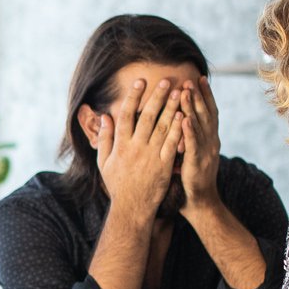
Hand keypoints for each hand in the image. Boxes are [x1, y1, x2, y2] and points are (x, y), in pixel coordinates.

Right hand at [96, 78, 182, 220]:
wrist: (132, 208)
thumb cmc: (117, 185)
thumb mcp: (104, 162)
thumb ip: (104, 139)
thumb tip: (105, 117)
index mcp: (120, 145)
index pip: (126, 115)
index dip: (133, 97)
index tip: (140, 82)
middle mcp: (135, 148)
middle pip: (147, 117)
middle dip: (157, 96)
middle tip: (166, 80)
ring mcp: (151, 156)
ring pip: (163, 127)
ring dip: (171, 108)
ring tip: (179, 92)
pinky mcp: (164, 165)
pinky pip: (172, 144)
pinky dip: (179, 129)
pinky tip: (184, 116)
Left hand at [176, 76, 221, 211]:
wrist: (200, 204)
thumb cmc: (190, 179)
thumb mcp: (190, 154)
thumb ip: (186, 137)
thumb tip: (176, 121)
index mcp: (209, 140)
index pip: (208, 113)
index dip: (205, 95)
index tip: (198, 78)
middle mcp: (210, 143)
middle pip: (205, 114)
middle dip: (199, 96)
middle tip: (191, 79)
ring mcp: (205, 152)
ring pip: (199, 125)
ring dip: (193, 107)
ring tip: (186, 91)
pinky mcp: (196, 163)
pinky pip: (192, 145)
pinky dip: (189, 131)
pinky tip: (184, 119)